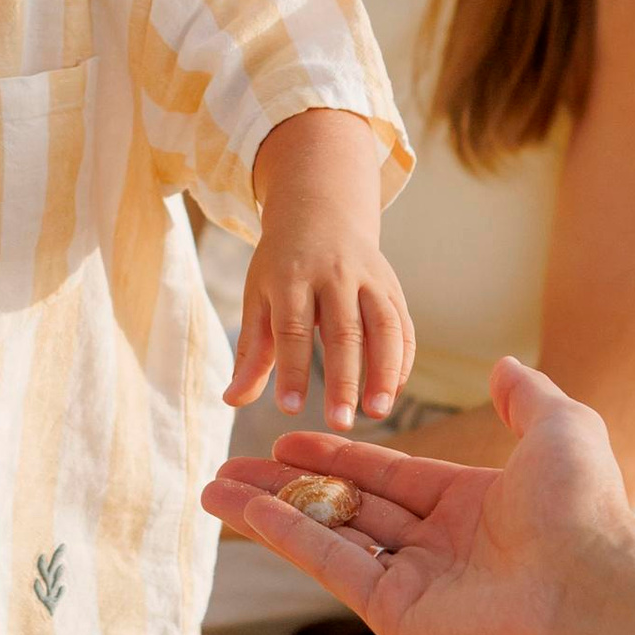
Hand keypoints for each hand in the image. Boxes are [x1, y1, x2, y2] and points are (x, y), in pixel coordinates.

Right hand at [204, 356, 634, 634]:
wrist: (597, 590)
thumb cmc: (586, 510)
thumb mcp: (561, 428)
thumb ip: (527, 396)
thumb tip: (504, 365)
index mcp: (471, 506)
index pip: (388, 476)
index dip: (336, 455)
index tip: (288, 440)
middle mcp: (438, 547)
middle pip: (347, 507)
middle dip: (286, 486)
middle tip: (230, 468)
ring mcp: (413, 583)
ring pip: (327, 536)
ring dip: (268, 512)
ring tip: (213, 490)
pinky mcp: (394, 613)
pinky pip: (329, 563)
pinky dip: (283, 535)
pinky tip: (244, 509)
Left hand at [229, 110, 413, 430]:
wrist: (321, 211)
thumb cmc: (281, 265)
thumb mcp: (259, 298)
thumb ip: (252, 353)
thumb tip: (231, 401)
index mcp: (291, 276)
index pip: (292, 328)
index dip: (291, 370)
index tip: (289, 410)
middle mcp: (334, 274)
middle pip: (343, 330)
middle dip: (343, 379)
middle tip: (340, 423)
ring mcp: (369, 278)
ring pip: (383, 325)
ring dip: (384, 371)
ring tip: (377, 412)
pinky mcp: (392, 286)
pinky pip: (403, 324)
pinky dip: (402, 360)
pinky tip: (392, 391)